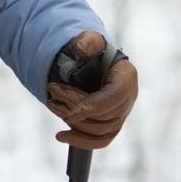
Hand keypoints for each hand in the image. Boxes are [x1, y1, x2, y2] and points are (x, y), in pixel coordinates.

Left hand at [46, 29, 137, 148]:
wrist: (96, 60)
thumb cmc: (94, 49)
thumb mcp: (90, 40)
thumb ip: (87, 41)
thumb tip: (81, 49)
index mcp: (126, 77)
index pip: (111, 98)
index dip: (90, 106)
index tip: (68, 112)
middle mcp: (128, 97)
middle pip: (103, 115)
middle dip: (74, 108)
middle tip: (51, 97)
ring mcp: (123, 112)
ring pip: (100, 129)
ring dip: (74, 123)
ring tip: (53, 106)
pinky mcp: (114, 124)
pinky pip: (101, 140)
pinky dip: (82, 141)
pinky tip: (62, 136)